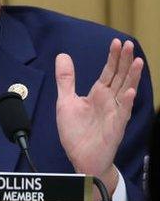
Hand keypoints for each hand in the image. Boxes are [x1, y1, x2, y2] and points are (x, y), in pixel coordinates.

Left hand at [55, 38, 142, 194]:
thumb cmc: (76, 132)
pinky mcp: (115, 127)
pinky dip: (126, 102)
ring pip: (125, 91)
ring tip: (137, 61)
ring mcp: (114, 113)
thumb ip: (66, 79)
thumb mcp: (66, 101)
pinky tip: (130, 91)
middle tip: (129, 44)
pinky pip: (122, 113)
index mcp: (98, 94)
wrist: (81, 158)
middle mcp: (109, 101)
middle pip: (120, 77)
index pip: (109, 72)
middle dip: (125, 61)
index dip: (113, 57)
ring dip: (132, 77)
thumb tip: (63, 56)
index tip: (118, 42)